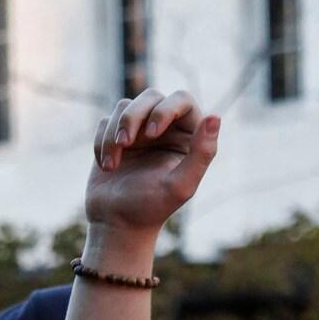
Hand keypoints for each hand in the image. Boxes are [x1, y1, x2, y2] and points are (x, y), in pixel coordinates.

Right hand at [86, 89, 219, 243]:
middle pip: (151, 96)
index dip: (166, 109)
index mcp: (188, 138)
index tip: (152, 134)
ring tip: (111, 164)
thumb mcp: (181, 185)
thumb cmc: (151, 208)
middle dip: (134, 116)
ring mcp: (139, 131)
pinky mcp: (115, 135)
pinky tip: (106, 166)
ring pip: (125, 106)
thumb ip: (202, 153)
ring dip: (114, 133)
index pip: (183, 100)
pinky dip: (102, 141)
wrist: (116, 223)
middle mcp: (166, 130)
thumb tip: (216, 117)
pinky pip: (106, 120)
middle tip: (125, 144)